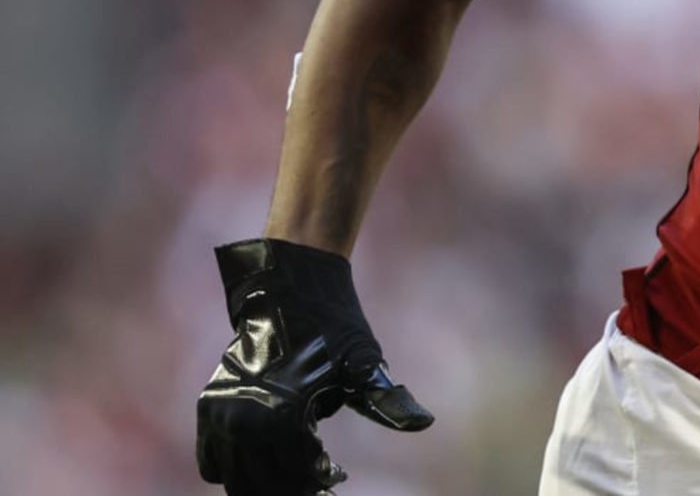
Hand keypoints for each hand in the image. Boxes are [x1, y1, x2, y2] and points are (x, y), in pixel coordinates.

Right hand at [196, 238, 434, 494]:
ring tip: (294, 476)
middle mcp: (245, 419)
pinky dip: (233, 471)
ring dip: (264, 483)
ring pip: (236, 478)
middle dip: (293, 485)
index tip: (336, 476)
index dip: (320, 480)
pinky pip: (211, 462)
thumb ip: (387, 401)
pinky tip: (262, 464)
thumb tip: (425, 423)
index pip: (300, 472)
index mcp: (285, 414)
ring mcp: (221, 415)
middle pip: (264, 482)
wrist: (287, 290)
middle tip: (316, 480)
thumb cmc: (333, 327)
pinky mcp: (208, 408)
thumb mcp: (365, 363)